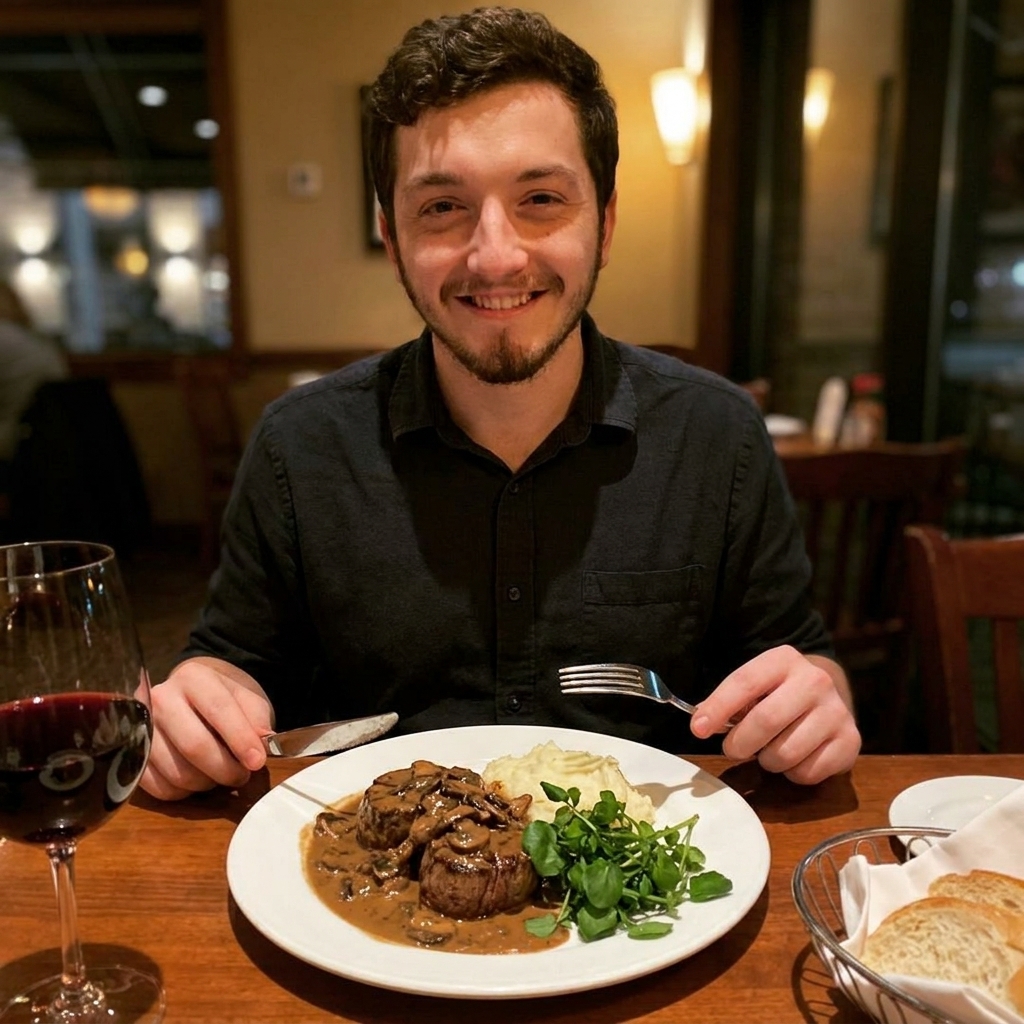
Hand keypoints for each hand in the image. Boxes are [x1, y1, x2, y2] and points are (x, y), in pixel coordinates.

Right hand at [140, 656, 273, 800]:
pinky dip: (183, 793)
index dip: (240, 739)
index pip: (218, 709)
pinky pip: (158, 787)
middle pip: (194, 745)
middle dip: (224, 769)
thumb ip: (256, 718)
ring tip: (220, 776)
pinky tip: (197, 781)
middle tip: (241, 776)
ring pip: (176, 771)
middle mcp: (160, 698)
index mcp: (193, 678)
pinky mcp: (132, 755)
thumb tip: (260, 745)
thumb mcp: (248, 698)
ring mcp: (140, 727)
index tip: (256, 761)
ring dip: (206, 783)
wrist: (192, 695)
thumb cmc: (223, 698)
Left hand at [690, 646, 860, 784]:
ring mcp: (837, 711)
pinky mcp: (852, 741)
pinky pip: (807, 772)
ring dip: (766, 761)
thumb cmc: (778, 693)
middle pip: (766, 720)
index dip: (718, 707)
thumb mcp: (754, 684)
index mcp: (784, 659)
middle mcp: (815, 681)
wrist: (828, 696)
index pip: (745, 682)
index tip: (698, 729)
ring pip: (786, 753)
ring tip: (767, 750)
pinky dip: (791, 773)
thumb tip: (700, 722)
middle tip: (732, 749)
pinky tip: (794, 758)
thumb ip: (728, 702)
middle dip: (740, 743)